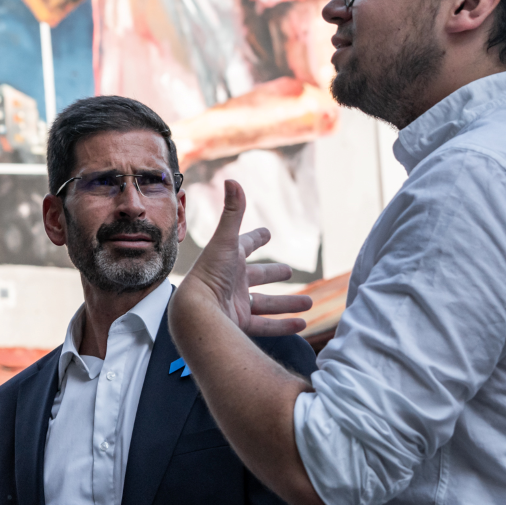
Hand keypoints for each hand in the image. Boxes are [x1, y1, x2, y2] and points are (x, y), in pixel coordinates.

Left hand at [182, 180, 311, 335]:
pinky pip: (265, 325)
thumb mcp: (226, 241)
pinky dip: (283, 324)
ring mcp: (235, 303)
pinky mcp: (239, 324)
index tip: (267, 233)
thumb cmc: (210, 273)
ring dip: (286, 303)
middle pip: (256, 275)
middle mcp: (231, 280)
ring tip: (309, 302)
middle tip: (288, 270)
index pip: (244, 244)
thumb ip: (233, 212)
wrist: (196, 313)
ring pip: (266, 304)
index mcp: (228, 258)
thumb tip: (233, 179)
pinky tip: (302, 324)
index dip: (256, 238)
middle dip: (272, 273)